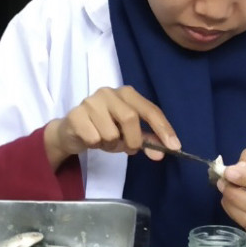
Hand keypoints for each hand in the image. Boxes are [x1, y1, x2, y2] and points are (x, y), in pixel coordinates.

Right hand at [44, 86, 176, 166]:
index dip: (163, 128)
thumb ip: (146, 141)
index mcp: (126, 93)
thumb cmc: (104, 129)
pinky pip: (94, 138)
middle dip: (133, 140)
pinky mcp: (75, 115)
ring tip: (103, 140)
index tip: (175, 147)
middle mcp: (109, 92)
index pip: (150, 109)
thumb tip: (161, 153)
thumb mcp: (128, 134)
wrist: (70, 131)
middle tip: (129, 149)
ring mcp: (90, 102)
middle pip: (130, 118)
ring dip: (110, 145)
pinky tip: (90, 139)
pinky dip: (95, 145)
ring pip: (111, 133)